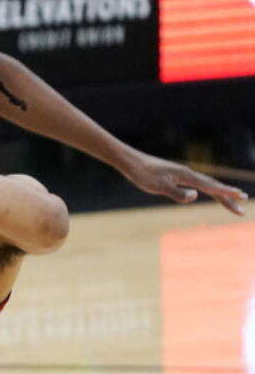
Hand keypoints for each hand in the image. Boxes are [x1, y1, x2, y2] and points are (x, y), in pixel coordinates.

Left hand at [118, 148, 247, 215]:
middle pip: (214, 187)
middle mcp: (189, 174)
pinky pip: (199, 184)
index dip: (227, 193)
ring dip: (221, 193)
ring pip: (208, 185)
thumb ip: (177, 193)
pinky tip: (211, 192)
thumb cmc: (143, 175)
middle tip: (242, 210)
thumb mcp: (159, 187)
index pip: (212, 187)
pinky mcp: (177, 176)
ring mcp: (183, 174)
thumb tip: (196, 196)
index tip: (241, 197)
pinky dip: (210, 189)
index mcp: (187, 176)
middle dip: (228, 198)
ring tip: (233, 200)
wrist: (132, 162)